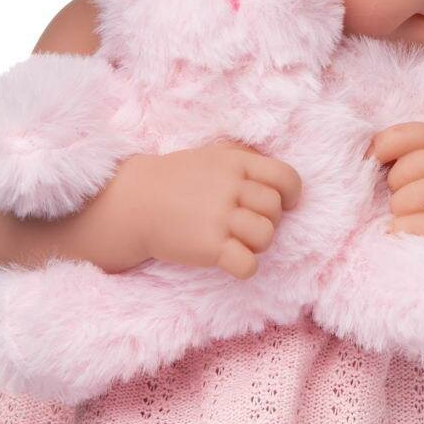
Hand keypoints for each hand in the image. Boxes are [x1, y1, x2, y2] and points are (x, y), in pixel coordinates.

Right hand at [122, 143, 302, 278]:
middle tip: (243, 225)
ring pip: (266, 236)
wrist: (133, 203)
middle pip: (275, 210)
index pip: (286, 177)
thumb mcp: (212, 156)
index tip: (281, 204)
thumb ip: (245, 160)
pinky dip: (244, 267)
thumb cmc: (177, 181)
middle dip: (267, 221)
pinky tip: (229, 261)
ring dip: (256, 244)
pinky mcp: (209, 247)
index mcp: (236, 163)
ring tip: (235, 241)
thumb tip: (278, 180)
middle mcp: (230, 187)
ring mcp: (219, 217)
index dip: (290, 194)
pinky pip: (248, 264)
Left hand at [369, 122, 423, 236]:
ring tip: (405, 216)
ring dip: (399, 210)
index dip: (383, 145)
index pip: (410, 135)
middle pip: (405, 170)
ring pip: (410, 198)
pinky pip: (419, 225)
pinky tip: (401, 231)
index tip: (373, 159)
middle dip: (395, 186)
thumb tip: (372, 152)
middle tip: (403, 198)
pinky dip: (403, 229)